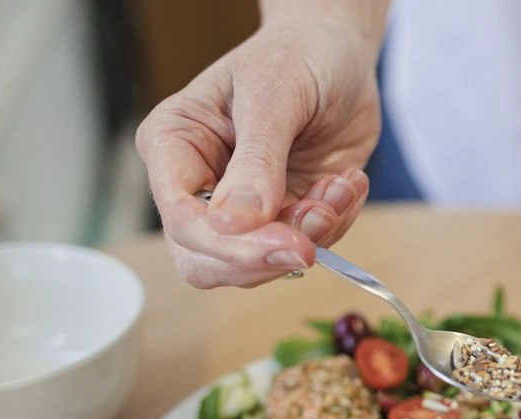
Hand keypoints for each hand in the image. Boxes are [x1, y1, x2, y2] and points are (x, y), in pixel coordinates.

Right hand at [136, 18, 380, 287]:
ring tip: (340, 184)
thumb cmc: (295, 56)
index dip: (230, 244)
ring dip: (312, 233)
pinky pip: (304, 247)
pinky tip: (346, 182)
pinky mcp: (286, 215)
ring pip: (260, 264)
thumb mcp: (273, 96)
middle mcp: (200, 185)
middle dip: (267, 255)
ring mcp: (244, 207)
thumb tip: (232, 225)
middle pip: (208, 261)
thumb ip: (256, 161)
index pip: (182, 220)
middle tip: (316, 230)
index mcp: (174, 147)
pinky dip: (335, 224)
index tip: (287, 243)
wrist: (339, 53)